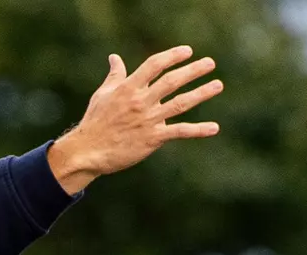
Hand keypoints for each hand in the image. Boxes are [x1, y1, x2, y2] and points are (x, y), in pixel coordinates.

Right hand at [47, 46, 223, 193]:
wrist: (89, 151)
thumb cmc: (95, 121)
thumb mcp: (103, 94)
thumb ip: (115, 75)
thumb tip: (114, 58)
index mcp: (129, 87)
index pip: (154, 65)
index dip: (172, 56)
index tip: (187, 51)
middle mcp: (141, 101)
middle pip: (172, 81)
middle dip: (193, 70)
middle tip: (210, 63)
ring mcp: (148, 120)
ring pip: (180, 103)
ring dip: (201, 94)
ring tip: (218, 85)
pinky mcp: (153, 138)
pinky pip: (180, 132)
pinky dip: (198, 130)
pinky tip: (214, 128)